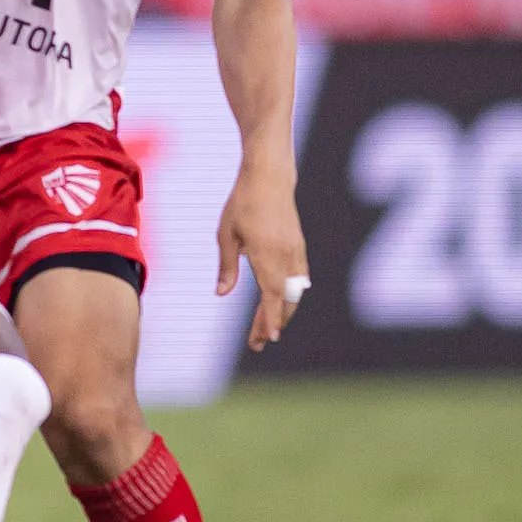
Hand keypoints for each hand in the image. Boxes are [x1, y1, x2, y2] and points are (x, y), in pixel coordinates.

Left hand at [219, 162, 307, 348]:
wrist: (270, 178)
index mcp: (266, 255)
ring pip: (295, 292)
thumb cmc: (242, 203)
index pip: (271, 296)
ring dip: (283, 311)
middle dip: (273, 323)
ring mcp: (296, 252)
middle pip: (284, 300)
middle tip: (259, 342)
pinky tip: (282, 302)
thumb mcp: (226, 234)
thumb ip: (227, 266)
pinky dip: (291, 295)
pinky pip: (300, 279)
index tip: (269, 338)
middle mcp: (285, 257)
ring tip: (268, 327)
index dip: (270, 319)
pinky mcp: (299, 246)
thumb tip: (221, 294)